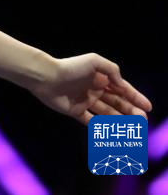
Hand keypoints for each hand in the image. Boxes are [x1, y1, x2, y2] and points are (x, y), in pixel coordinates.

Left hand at [28, 53, 152, 124]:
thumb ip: (112, 71)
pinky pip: (91, 121)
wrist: (46, 77)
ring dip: (120, 120)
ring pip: (106, 113)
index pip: (121, 89)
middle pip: (116, 103)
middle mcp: (94, 90)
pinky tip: (114, 133)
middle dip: (131, 111)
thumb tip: (123, 86)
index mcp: (99, 78)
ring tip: (133, 127)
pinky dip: (102, 127)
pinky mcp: (74, 111)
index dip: (135, 97)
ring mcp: (84, 101)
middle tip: (142, 120)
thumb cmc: (70, 67)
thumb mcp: (95, 61)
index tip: (148, 107)